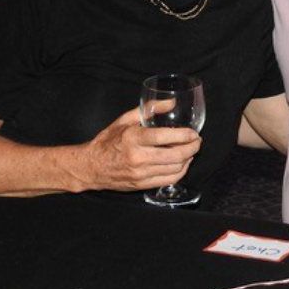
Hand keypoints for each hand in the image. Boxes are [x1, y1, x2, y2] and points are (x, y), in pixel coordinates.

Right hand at [76, 107, 201, 192]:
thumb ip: (149, 109)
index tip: (193, 132)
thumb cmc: (108, 140)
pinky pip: (169, 180)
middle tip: (197, 141)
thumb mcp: (125, 119)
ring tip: (191, 150)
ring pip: (175, 169)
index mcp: (134, 138)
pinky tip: (182, 163)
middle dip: (192, 148)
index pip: (166, 137)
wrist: (91, 166)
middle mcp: (138, 157)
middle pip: (175, 155)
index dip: (185, 135)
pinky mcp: (142, 185)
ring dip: (188, 159)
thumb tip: (171, 102)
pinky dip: (180, 172)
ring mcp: (140, 174)